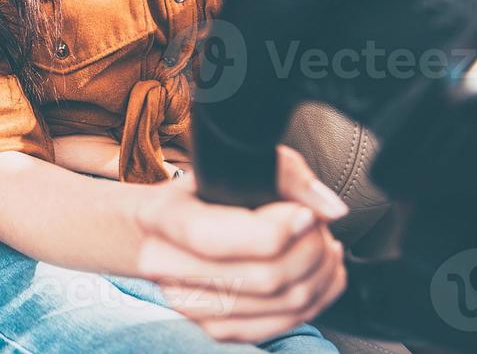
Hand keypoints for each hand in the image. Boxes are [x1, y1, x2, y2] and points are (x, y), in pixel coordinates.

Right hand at [133, 146, 348, 342]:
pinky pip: (279, 325)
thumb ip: (284, 174)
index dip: (272, 230)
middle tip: (319, 226)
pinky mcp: (214, 325)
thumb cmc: (200, 192)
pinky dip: (315, 300)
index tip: (305, 214)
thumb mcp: (232, 163)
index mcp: (161, 216)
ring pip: (279, 304)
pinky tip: (320, 273)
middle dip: (309, 250)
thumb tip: (330, 209)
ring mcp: (188, 302)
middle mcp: (165, 266)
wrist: (158, 230)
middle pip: (260, 276)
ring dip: (319, 274)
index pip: (212, 238)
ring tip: (324, 245)